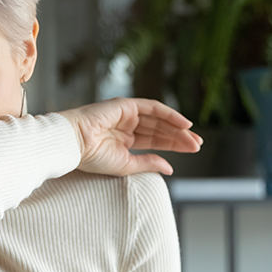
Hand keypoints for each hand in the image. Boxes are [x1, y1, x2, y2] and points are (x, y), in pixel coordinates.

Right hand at [58, 97, 202, 176]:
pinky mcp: (126, 104)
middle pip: (160, 129)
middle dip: (179, 137)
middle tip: (198, 145)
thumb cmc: (92, 157)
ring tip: (194, 138)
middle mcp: (127, 125)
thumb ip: (148, 163)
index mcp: (124, 140)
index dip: (173, 145)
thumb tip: (170, 167)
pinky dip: (170, 114)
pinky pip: (153, 107)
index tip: (192, 151)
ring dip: (178, 128)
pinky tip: (184, 124)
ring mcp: (127, 114)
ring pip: (159, 120)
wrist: (73, 143)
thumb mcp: (126, 164)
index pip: (154, 141)